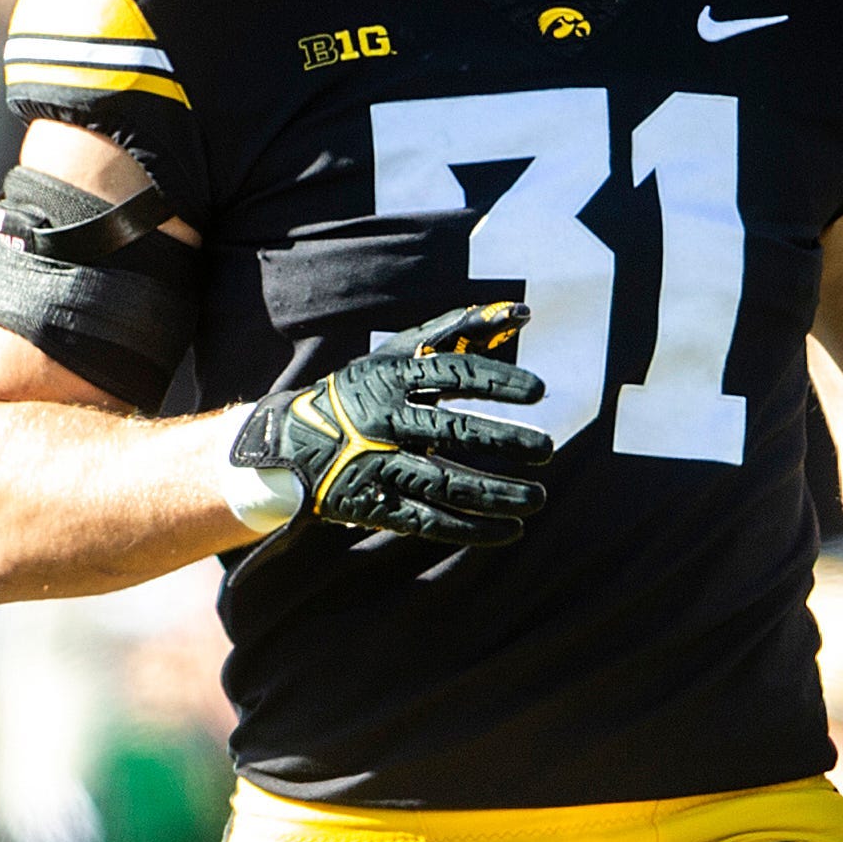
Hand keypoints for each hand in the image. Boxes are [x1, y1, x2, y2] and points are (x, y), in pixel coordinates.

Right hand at [232, 303, 552, 544]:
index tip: (539, 391)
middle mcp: (385, 420)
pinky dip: (472, 529)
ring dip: (497, 494)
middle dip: (504, 440)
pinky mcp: (376, 505)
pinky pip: (430, 520)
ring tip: (539, 498)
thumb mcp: (400, 353)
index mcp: (392, 377)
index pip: (453, 374)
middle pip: (453, 431)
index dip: (497, 381)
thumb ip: (459, 331)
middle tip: (548, 448)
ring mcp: (379, 465)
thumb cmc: (365, 390)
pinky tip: (510, 530)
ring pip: (446, 483)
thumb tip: (523, 312)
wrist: (294, 442)